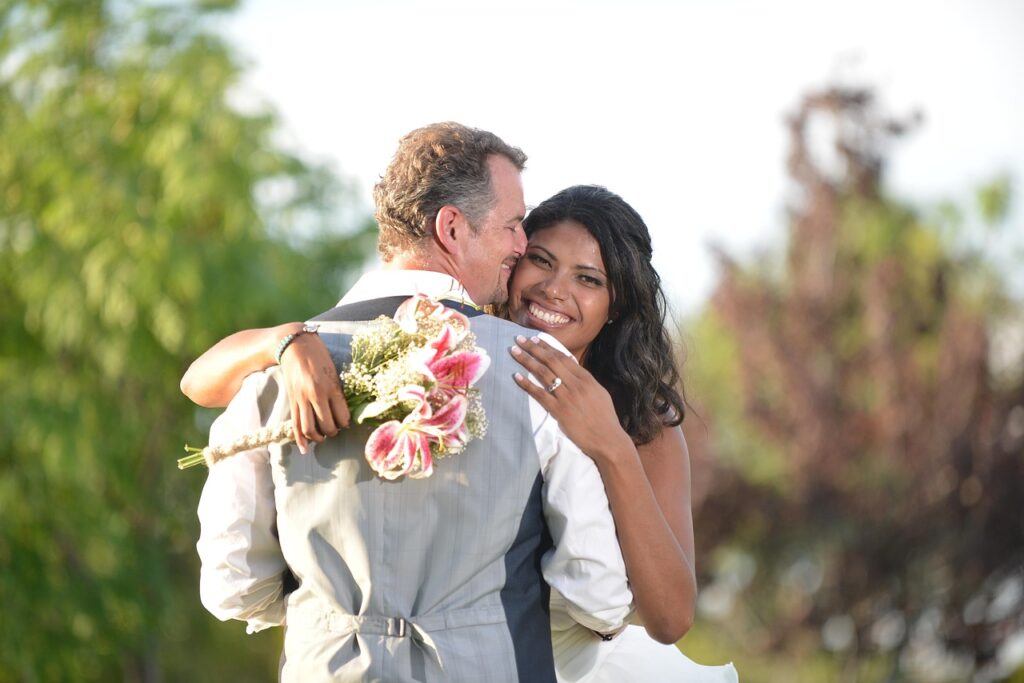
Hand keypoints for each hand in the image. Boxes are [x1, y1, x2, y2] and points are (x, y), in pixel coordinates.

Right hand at [279, 332, 349, 452]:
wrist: (296, 346)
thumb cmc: (320, 357)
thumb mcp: (334, 373)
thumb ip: (338, 393)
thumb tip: (342, 415)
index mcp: (331, 387)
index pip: (342, 416)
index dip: (345, 423)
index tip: (345, 423)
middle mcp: (316, 395)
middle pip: (326, 426)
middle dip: (332, 432)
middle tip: (334, 430)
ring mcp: (302, 399)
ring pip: (309, 429)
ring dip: (318, 438)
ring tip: (322, 437)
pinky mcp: (292, 400)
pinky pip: (295, 424)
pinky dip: (300, 439)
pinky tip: (304, 448)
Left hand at [510, 335, 631, 461]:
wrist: (607, 439)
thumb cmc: (604, 418)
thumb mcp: (598, 392)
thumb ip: (584, 379)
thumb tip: (571, 366)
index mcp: (586, 378)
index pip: (563, 357)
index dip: (547, 347)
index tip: (535, 339)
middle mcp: (576, 384)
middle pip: (550, 361)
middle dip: (533, 348)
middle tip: (520, 339)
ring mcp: (566, 397)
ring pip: (543, 373)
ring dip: (527, 360)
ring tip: (515, 351)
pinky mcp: (559, 411)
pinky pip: (539, 394)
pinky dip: (527, 384)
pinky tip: (516, 376)